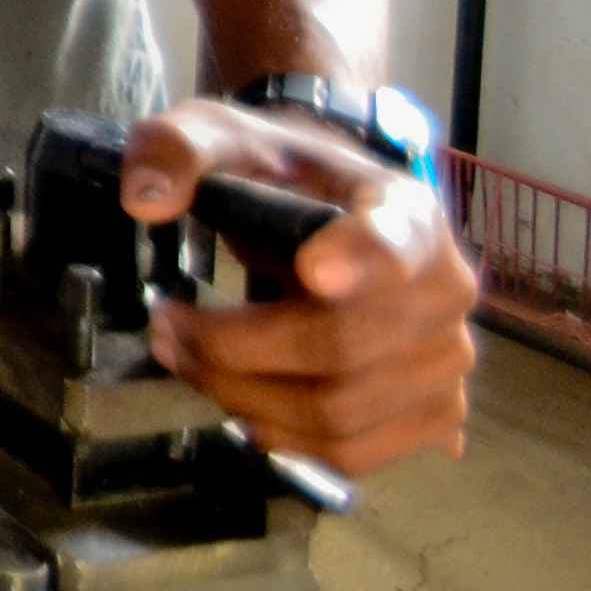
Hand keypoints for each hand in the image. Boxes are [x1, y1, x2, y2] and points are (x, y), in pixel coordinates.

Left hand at [126, 98, 478, 474]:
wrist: (328, 211)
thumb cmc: (279, 176)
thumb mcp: (222, 137)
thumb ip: (177, 151)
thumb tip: (144, 199)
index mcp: (406, 210)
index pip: (395, 242)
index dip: (360, 260)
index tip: (312, 270)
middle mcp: (446, 289)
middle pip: (340, 346)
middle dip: (232, 348)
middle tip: (165, 326)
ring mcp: (446, 360)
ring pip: (339, 413)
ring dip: (240, 396)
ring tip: (185, 359)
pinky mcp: (432, 415)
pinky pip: (351, 453)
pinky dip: (280, 435)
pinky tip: (239, 397)